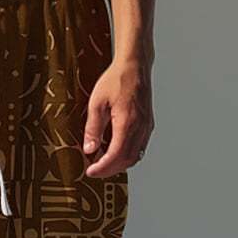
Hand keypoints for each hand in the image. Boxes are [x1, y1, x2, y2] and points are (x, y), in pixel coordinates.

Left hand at [82, 58, 153, 176]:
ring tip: (104, 164)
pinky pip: (140, 147)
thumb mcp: (97, 103)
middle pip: (127, 160)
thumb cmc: (116, 80)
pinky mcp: (148, 124)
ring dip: (119, 165)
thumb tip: (89, 150)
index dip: (103, 167)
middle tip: (95, 171)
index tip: (90, 172)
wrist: (135, 65)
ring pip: (135, 156)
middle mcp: (140, 127)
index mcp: (127, 123)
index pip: (115, 155)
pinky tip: (116, 153)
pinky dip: (128, 156)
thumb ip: (93, 128)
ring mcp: (146, 126)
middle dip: (110, 170)